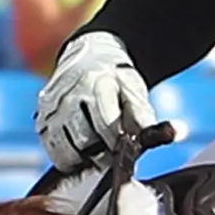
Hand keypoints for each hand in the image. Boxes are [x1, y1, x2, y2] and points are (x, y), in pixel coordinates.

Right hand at [38, 26, 161, 172]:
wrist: (88, 55)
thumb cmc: (116, 78)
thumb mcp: (135, 91)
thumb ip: (147, 116)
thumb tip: (175, 133)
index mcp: (95, 85)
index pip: (106, 128)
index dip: (118, 145)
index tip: (125, 149)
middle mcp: (67, 96)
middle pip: (83, 144)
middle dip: (99, 154)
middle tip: (110, 151)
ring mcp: (50, 109)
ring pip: (64, 152)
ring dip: (81, 158)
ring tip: (95, 148)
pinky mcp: (40, 118)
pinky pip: (52, 150)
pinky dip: (66, 155)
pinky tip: (80, 147)